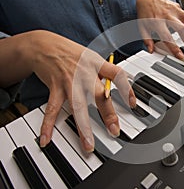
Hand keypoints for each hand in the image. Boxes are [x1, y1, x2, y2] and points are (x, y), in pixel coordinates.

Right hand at [0, 30, 135, 151]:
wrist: (44, 45)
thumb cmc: (72, 53)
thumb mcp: (92, 57)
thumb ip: (106, 71)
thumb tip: (124, 80)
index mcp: (97, 64)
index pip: (117, 75)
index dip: (127, 89)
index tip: (133, 104)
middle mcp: (84, 73)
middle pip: (99, 94)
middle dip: (107, 114)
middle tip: (114, 130)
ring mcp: (69, 81)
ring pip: (77, 106)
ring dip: (83, 127)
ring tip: (88, 144)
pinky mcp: (55, 88)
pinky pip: (52, 109)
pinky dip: (48, 125)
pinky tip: (46, 139)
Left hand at [136, 0, 183, 59]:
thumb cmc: (145, 12)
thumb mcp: (141, 26)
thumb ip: (147, 39)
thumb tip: (151, 51)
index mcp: (157, 22)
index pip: (167, 37)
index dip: (174, 48)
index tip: (180, 56)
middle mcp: (167, 16)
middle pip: (181, 29)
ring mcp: (175, 11)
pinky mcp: (179, 8)